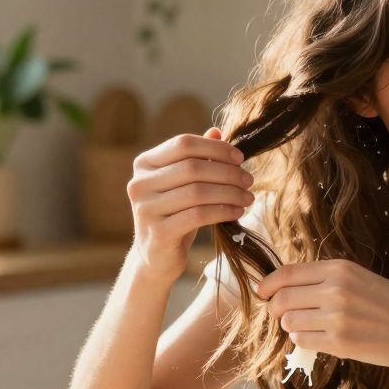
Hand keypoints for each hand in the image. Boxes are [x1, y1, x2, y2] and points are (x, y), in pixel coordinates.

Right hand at [127, 127, 253, 281]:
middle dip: (227, 172)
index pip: (183, 144)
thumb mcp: (183, 184)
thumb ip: (196, 158)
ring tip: (248, 197)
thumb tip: (217, 131)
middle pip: (192, 167)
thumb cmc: (174, 214)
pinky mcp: (158, 233)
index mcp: (144, 164)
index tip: (240, 157)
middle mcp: (139, 183)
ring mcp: (146, 209)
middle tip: (249, 180)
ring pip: (198, 192)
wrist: (156, 257)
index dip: (215, 147)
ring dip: (230, 193)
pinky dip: (222, 212)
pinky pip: (198, 215)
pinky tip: (237, 212)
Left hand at [256, 259, 388, 371]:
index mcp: (339, 269)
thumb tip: (287, 288)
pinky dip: (303, 340)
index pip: (287, 273)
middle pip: (282, 298)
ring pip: (289, 321)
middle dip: (274, 308)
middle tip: (280, 315)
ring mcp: (336, 317)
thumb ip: (326, 279)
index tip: (262, 292)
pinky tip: (318, 338)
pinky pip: (302, 340)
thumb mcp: (360, 278)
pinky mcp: (339, 342)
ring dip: (291, 326)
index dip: (268, 284)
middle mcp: (335, 289)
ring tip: (307, 327)